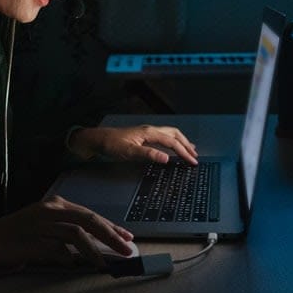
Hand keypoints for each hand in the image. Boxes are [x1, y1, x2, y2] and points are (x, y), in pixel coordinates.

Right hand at [0, 195, 133, 268]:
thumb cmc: (21, 234)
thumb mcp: (48, 225)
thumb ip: (69, 230)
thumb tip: (97, 244)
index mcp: (56, 204)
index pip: (90, 214)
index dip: (111, 226)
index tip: (127, 237)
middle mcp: (51, 210)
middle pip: (88, 220)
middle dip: (111, 235)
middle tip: (126, 250)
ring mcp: (42, 224)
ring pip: (77, 233)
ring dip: (94, 250)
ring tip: (104, 264)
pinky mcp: (33, 240)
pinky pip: (58, 249)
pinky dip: (69, 258)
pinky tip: (75, 265)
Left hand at [68, 125, 198, 164]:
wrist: (98, 140)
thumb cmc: (111, 145)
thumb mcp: (129, 152)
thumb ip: (148, 155)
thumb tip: (166, 158)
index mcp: (149, 133)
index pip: (172, 142)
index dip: (184, 152)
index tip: (192, 161)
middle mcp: (150, 130)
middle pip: (175, 135)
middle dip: (187, 145)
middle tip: (195, 157)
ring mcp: (147, 132)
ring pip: (171, 134)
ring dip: (182, 142)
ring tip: (191, 150)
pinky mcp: (144, 135)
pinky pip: (164, 136)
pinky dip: (173, 141)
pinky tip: (173, 146)